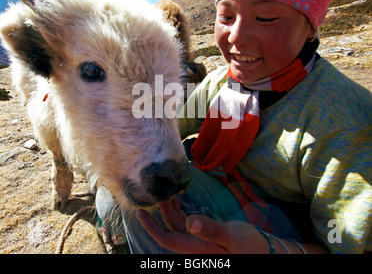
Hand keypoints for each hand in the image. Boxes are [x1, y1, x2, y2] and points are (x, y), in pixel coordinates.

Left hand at [136, 197, 268, 253]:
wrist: (265, 251)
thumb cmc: (251, 246)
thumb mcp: (233, 237)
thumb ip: (212, 230)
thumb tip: (190, 222)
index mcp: (198, 248)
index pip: (167, 239)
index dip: (152, 227)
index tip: (140, 213)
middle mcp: (196, 245)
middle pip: (171, 228)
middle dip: (162, 210)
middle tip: (158, 191)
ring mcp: (201, 239)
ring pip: (179, 224)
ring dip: (171, 209)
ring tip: (167, 192)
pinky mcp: (207, 234)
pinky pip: (188, 223)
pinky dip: (181, 211)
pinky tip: (180, 200)